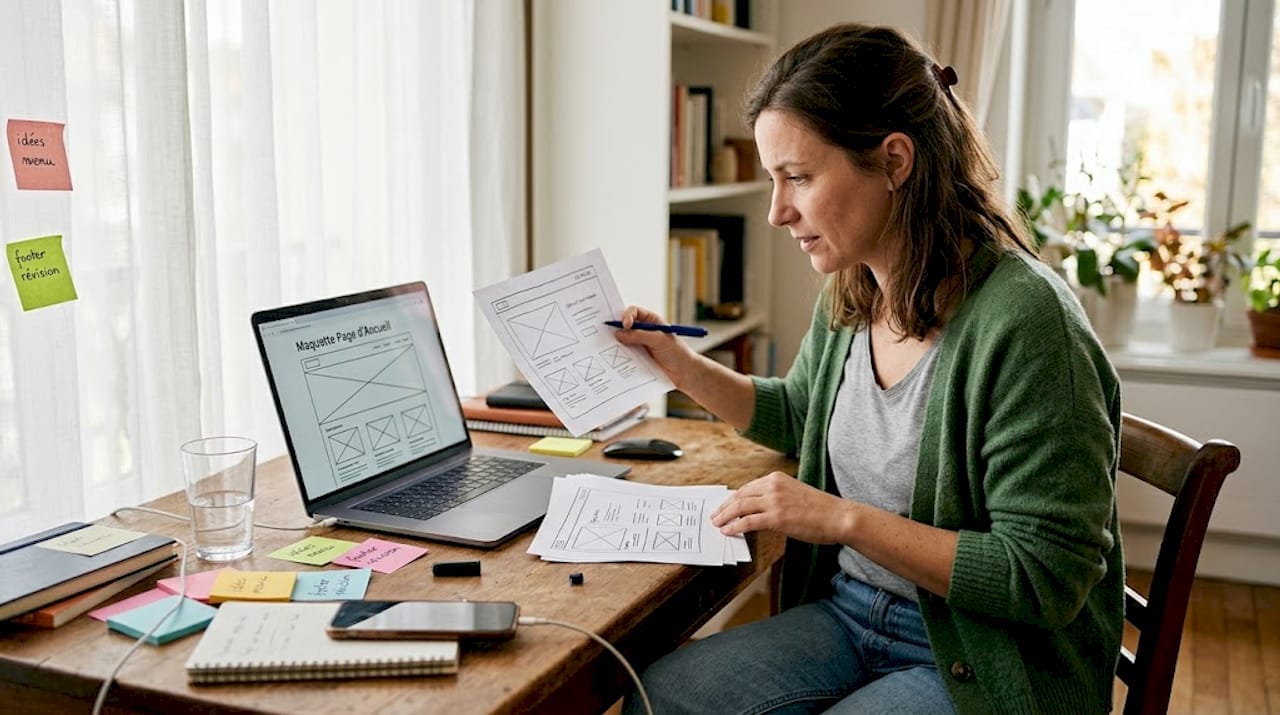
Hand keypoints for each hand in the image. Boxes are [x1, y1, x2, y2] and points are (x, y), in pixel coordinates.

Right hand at [611, 305, 696, 386]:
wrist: (683, 373)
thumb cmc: (676, 352)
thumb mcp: (658, 340)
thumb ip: (639, 335)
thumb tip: (619, 333)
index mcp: (651, 320)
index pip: (634, 312)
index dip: (627, 316)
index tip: (625, 325)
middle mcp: (643, 330)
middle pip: (625, 325)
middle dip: (616, 328)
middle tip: (607, 333)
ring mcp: (639, 344)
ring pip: (623, 340)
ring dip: (616, 343)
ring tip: (609, 347)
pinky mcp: (637, 357)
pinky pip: (624, 354)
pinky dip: (618, 355)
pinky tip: (614, 358)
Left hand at [711, 472, 855, 544]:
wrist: (839, 516)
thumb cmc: (821, 509)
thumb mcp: (795, 494)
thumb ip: (776, 497)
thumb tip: (758, 511)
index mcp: (776, 478)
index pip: (747, 487)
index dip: (733, 498)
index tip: (724, 506)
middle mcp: (773, 486)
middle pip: (739, 495)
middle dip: (724, 507)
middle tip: (715, 516)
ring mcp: (774, 501)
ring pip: (740, 507)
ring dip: (725, 516)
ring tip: (717, 524)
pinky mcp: (776, 518)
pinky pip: (748, 522)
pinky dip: (734, 526)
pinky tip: (728, 531)